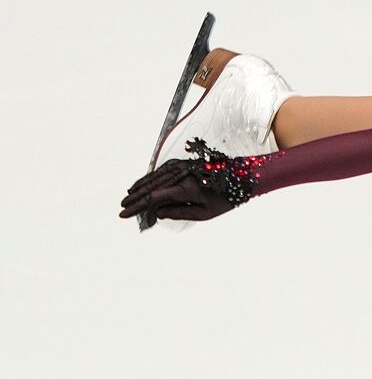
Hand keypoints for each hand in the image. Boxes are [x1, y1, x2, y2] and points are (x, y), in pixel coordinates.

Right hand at [119, 137, 264, 228]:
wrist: (243, 176)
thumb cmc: (226, 198)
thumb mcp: (205, 213)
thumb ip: (179, 212)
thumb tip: (157, 213)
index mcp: (186, 189)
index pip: (155, 198)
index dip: (138, 207)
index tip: (125, 215)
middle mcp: (181, 175)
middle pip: (151, 188)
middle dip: (135, 199)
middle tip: (122, 209)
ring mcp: (181, 167)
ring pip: (154, 178)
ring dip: (139, 188)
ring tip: (127, 198)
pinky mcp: (183, 163)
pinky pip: (161, 171)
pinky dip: (149, 178)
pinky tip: (140, 185)